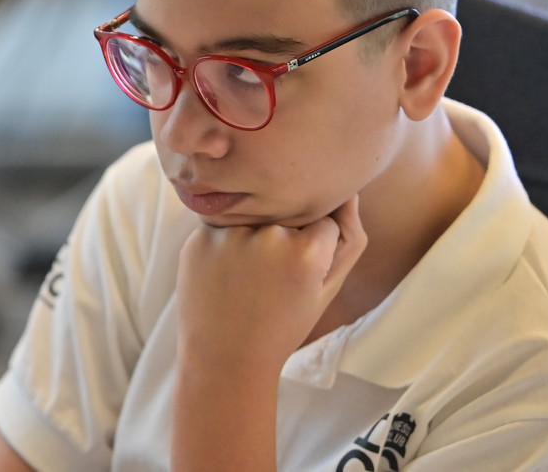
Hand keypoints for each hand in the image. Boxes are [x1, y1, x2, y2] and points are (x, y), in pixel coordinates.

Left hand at [176, 196, 366, 372]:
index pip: (323, 221)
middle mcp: (268, 236)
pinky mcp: (199, 238)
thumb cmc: (283, 326)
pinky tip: (224, 277)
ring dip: (252, 238)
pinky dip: (224, 244)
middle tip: (269, 282)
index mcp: (307, 251)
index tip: (298, 278)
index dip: (313, 250)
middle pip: (286, 214)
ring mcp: (229, 234)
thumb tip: (347, 190)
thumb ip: (348, 237)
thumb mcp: (327, 288)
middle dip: (284, 238)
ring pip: (253, 216)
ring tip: (246, 281)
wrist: (225, 358)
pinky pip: (222, 225)